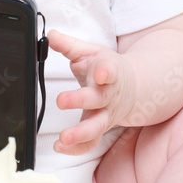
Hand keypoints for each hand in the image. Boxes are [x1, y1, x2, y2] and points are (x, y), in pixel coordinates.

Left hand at [47, 29, 136, 155]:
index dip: (107, 72)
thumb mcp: (90, 52)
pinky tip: (60, 147)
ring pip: (97, 127)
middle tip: (62, 100)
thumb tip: (50, 35)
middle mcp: (109, 96)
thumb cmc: (106, 68)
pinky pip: (91, 142)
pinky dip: (77, 148)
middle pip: (98, 100)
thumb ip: (69, 45)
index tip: (102, 73)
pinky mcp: (100, 128)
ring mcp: (106, 114)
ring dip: (80, 133)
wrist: (131, 88)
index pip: (110, 71)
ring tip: (63, 138)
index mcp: (108, 73)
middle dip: (80, 100)